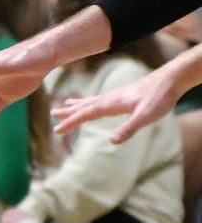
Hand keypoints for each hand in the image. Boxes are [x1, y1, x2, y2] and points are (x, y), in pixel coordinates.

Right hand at [54, 60, 183, 143]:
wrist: (170, 80)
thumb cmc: (159, 98)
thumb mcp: (145, 117)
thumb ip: (129, 129)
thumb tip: (111, 141)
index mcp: (111, 104)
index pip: (86, 114)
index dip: (71, 122)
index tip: (57, 130)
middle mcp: (109, 98)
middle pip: (84, 106)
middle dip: (68, 112)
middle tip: (52, 115)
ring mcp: (115, 95)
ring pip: (90, 101)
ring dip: (76, 105)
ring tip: (64, 104)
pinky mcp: (122, 95)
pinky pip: (99, 99)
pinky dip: (89, 101)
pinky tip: (92, 103)